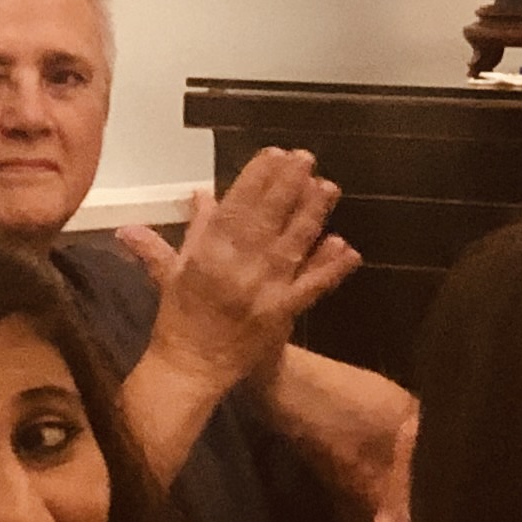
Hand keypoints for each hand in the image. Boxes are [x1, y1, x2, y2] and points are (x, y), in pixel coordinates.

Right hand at [121, 147, 360, 406]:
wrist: (190, 368)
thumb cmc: (179, 318)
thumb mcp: (174, 270)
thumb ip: (190, 230)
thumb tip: (197, 193)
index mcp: (207, 253)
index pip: (235, 206)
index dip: (257, 178)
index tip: (274, 154)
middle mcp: (236, 266)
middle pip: (267, 218)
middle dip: (288, 186)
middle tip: (306, 158)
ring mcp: (262, 289)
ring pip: (291, 244)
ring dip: (311, 215)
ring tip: (328, 187)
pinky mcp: (281, 312)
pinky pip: (310, 286)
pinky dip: (329, 268)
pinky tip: (347, 248)